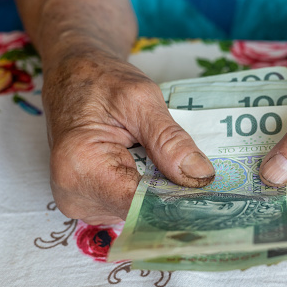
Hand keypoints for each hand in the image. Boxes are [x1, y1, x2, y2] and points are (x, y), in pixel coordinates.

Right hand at [43, 49, 214, 224]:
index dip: (178, 202)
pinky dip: (146, 189)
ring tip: (171, 164)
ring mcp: (80, 201)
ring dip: (160, 192)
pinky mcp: (90, 200)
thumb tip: (202, 176)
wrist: (74, 74)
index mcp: (80, 166)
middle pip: (138, 212)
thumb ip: (170, 140)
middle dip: (172, 196)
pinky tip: (155, 169)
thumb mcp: (141, 99)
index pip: (138, 205)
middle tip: (203, 177)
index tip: (213, 196)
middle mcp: (73, 193)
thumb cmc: (101, 79)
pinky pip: (127, 205)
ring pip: (136, 212)